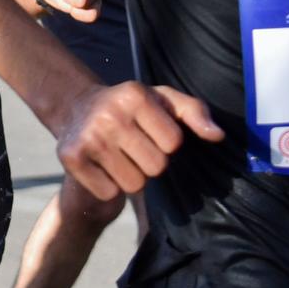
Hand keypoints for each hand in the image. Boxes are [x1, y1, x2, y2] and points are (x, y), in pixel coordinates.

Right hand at [57, 81, 224, 199]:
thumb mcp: (164, 100)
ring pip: (134, 183)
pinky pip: (110, 192)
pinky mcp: (71, 159)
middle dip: (152, 162)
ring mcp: (89, 137)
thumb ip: (194, 113)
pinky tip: (104, 167)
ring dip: (133, 176)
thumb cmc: (133, 107)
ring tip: (122, 157)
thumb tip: (218, 135)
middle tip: (137, 147)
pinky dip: (111, 186)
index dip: (169, 143)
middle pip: (156, 166)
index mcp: (136, 94)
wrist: (78, 108)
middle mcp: (110, 114)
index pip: (174, 142)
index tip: (155, 132)